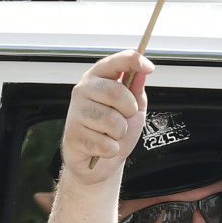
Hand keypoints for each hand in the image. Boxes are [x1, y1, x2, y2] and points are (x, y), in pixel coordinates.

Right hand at [59, 50, 151, 190]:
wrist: (100, 161)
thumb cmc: (115, 131)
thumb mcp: (133, 108)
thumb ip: (136, 90)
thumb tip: (142, 71)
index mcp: (99, 78)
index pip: (115, 62)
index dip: (133, 61)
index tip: (149, 67)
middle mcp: (83, 90)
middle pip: (116, 92)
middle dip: (129, 110)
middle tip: (124, 118)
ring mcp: (76, 112)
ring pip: (112, 121)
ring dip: (120, 133)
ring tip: (111, 134)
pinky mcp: (72, 135)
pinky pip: (105, 143)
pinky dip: (111, 149)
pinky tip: (102, 146)